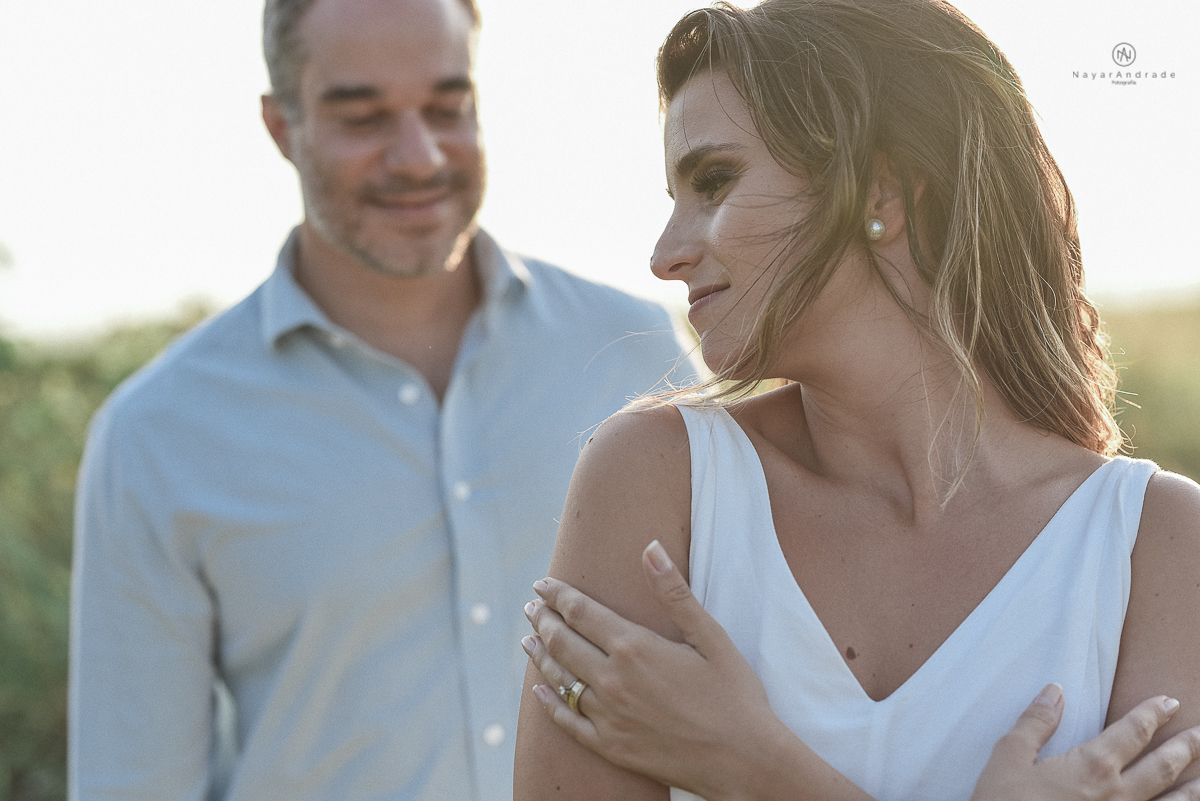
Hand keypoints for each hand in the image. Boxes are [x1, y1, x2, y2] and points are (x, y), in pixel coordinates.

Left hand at [522, 539, 827, 800]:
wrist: (745, 760)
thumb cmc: (734, 695)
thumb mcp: (710, 636)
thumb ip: (674, 592)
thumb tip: (650, 548)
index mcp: (635, 648)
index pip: (581, 612)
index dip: (557, 595)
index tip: (542, 584)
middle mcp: (613, 681)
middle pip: (562, 642)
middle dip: (543, 620)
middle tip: (531, 607)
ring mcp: (608, 717)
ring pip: (559, 679)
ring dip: (540, 655)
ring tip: (529, 639)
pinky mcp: (611, 746)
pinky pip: (568, 722)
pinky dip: (549, 702)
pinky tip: (539, 691)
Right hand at [972, 685, 1199, 800]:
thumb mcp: (1008, 758)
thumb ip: (1036, 723)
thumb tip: (1054, 690)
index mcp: (1091, 767)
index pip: (1132, 732)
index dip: (1152, 714)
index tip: (1168, 702)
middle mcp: (1117, 795)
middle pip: (1162, 767)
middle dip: (1186, 747)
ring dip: (1194, 788)